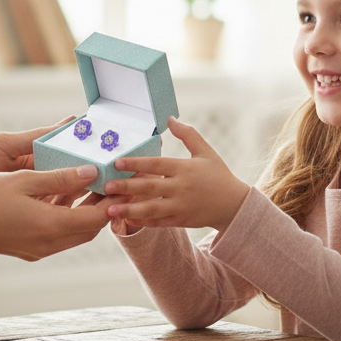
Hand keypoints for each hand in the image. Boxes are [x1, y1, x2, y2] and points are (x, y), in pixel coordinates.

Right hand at [0, 164, 109, 260]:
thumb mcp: (24, 180)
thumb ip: (60, 178)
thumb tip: (90, 172)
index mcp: (51, 226)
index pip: (97, 218)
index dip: (112, 200)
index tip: (120, 182)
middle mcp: (47, 244)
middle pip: (89, 229)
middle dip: (102, 206)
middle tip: (108, 181)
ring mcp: (36, 249)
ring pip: (73, 233)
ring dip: (83, 211)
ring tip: (87, 183)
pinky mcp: (26, 249)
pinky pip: (57, 234)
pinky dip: (65, 216)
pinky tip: (60, 195)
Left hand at [102, 117, 249, 232]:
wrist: (235, 205)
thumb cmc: (218, 175)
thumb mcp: (206, 152)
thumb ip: (188, 134)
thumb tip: (170, 118)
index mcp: (185, 168)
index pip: (156, 164)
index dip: (136, 163)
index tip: (117, 162)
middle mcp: (181, 188)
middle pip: (149, 187)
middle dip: (126, 187)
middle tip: (106, 186)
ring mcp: (181, 206)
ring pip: (151, 208)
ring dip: (129, 209)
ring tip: (109, 209)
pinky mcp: (181, 220)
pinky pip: (159, 222)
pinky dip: (143, 222)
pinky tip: (127, 219)